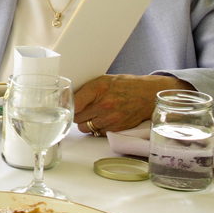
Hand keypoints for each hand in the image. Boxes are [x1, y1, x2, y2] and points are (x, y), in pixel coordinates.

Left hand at [74, 74, 193, 134]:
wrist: (148, 95)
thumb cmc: (125, 85)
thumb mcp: (103, 80)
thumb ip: (86, 89)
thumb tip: (67, 97)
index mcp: (98, 89)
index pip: (73, 102)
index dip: (67, 105)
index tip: (65, 105)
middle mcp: (103, 104)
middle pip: (76, 117)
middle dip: (76, 114)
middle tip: (81, 109)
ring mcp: (110, 118)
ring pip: (85, 127)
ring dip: (85, 122)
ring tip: (91, 115)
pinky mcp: (117, 128)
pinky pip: (97, 133)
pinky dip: (96, 128)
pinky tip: (101, 120)